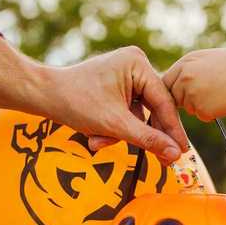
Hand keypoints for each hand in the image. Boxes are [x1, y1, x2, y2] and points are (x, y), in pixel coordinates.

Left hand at [42, 46, 187, 162]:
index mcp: (137, 63)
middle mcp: (135, 64)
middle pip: (153, 108)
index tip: (183, 152)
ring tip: (99, 141)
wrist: (42, 95)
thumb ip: (148, 140)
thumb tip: (175, 155)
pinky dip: (116, 127)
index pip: (163, 102)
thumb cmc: (75, 102)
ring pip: (139, 113)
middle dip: (143, 134)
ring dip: (123, 133)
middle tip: (163, 161)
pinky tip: (96, 135)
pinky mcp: (118, 84)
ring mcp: (127, 73)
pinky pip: (128, 111)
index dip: (173, 130)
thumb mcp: (115, 125)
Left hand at [163, 48, 225, 120]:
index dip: (175, 90)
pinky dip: (211, 114)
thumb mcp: (212, 60)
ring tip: (221, 95)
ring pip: (188, 108)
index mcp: (187, 61)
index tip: (182, 96)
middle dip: (186, 101)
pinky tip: (225, 102)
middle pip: (174, 96)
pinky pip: (201, 115)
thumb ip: (193, 69)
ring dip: (200, 107)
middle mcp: (185, 75)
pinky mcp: (200, 107)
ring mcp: (190, 91)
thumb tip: (180, 81)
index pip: (167, 80)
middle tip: (208, 97)